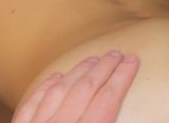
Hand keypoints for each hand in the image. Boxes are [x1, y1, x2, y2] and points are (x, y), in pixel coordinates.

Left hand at [11, 51, 139, 122]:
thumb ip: (111, 121)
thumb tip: (136, 113)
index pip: (109, 97)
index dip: (123, 76)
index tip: (132, 60)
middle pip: (86, 88)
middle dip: (104, 68)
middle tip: (116, 54)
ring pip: (60, 90)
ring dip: (78, 72)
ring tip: (92, 60)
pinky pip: (32, 103)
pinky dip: (46, 88)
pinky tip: (55, 78)